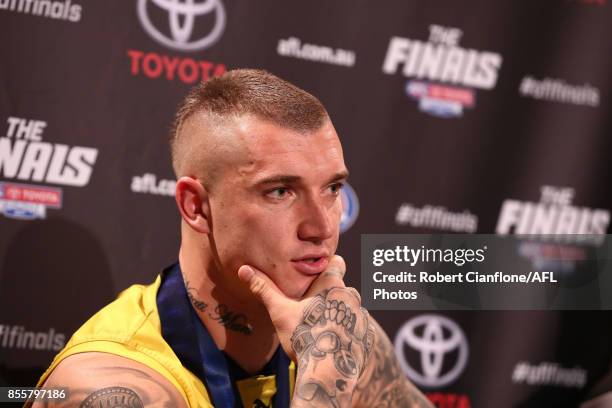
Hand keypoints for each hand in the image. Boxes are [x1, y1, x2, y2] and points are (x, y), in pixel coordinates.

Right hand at [238, 256, 374, 406]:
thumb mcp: (280, 312)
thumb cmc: (304, 337)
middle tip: (312, 310)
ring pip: (350, 310)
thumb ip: (264, 289)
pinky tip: (335, 345)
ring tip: (323, 331)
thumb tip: (243, 269)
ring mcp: (362, 316)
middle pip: (342, 289)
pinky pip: (358, 330)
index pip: (337, 263)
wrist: (328, 373)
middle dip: (330, 297)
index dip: (328, 267)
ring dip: (340, 316)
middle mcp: (351, 296)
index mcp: (331, 284)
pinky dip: (349, 334)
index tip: (317, 277)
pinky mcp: (367, 336)